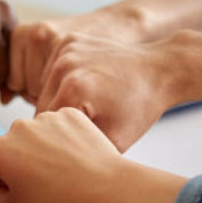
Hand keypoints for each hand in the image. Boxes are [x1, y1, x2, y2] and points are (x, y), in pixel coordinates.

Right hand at [0, 108, 186, 202]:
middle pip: (13, 144)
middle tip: (45, 183)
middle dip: (22, 160)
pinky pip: (60, 124)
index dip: (5, 179)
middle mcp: (17, 127)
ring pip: (37, 133)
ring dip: (44, 148)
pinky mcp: (69, 112)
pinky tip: (76, 157)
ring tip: (63, 171)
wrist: (108, 193)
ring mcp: (45, 117)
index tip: (23, 191)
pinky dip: (65, 138)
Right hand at [35, 33, 191, 150]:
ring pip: (44, 88)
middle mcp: (65, 64)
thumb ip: (79, 152)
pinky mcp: (69, 41)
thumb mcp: (114, 142)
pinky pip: (52, 71)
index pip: (46, 126)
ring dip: (58, 100)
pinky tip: (87, 85)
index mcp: (73, 88)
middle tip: (86, 124)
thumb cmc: (139, 108)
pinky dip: (63, 81)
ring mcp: (66, 48)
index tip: (83, 137)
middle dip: (59, 120)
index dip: (62, 138)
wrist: (159, 71)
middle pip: (42, 106)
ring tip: (87, 105)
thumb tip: (55, 161)